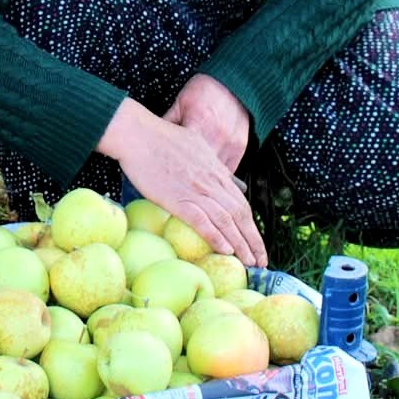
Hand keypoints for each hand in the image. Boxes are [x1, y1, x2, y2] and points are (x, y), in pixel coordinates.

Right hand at [98, 100, 266, 266]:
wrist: (137, 134)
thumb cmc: (159, 137)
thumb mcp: (195, 145)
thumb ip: (208, 163)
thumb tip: (217, 175)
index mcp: (216, 171)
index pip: (241, 204)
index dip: (252, 226)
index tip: (257, 243)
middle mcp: (211, 182)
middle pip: (241, 215)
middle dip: (254, 241)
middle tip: (262, 262)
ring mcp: (196, 191)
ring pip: (227, 221)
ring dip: (241, 244)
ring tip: (250, 263)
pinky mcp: (178, 199)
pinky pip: (203, 222)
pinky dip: (216, 237)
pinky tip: (226, 251)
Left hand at [162, 74, 249, 172]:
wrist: (232, 85)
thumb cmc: (205, 91)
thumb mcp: (180, 103)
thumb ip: (167, 122)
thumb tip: (151, 139)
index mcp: (198, 122)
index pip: (183, 153)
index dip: (173, 165)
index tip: (165, 172)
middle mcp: (216, 134)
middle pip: (199, 167)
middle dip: (188, 176)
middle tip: (176, 181)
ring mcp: (230, 143)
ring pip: (214, 172)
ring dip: (203, 177)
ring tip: (191, 181)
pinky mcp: (239, 147)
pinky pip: (228, 169)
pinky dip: (218, 174)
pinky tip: (208, 175)